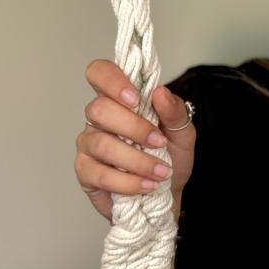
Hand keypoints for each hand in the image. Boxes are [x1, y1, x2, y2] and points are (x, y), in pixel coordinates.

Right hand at [76, 59, 196, 221]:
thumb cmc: (170, 158)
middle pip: (99, 109)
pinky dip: (127, 182)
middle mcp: (98, 119)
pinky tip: (147, 185)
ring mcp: (88, 145)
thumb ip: (174, 112)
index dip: (112, 80)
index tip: (136, 98)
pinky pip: (99, 174)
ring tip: (160, 171)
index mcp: (119, 99)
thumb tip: (160, 92)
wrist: (167, 195)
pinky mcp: (86, 172)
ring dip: (136, 159)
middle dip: (133, 127)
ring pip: (101, 144)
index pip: (99, 73)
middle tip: (158, 142)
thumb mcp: (182, 133)